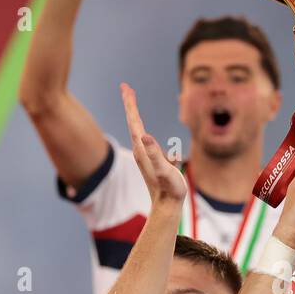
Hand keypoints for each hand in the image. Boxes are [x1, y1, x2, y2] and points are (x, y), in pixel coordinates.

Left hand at [121, 82, 186, 205]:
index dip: (130, 104)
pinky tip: (145, 132)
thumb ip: (155, 153)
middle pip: (133, 122)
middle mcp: (141, 149)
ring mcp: (145, 155)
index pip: (134, 121)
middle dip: (130, 104)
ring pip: (138, 130)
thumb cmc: (169, 188)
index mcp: (142, 148)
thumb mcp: (164, 170)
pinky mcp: (150, 160)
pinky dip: (144, 130)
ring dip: (134, 115)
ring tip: (131, 101)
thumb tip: (145, 136)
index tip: (126, 88)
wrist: (167, 206)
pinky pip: (146, 140)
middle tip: (126, 88)